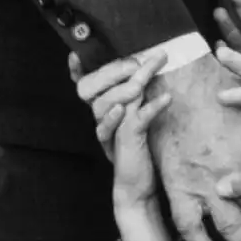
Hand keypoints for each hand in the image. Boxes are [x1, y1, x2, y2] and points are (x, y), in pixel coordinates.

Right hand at [68, 51, 168, 169]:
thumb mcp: (134, 118)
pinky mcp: (127, 141)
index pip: (84, 87)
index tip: (75, 54)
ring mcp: (112, 130)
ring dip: (131, 86)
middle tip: (138, 60)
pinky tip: (166, 98)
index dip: (77, 72)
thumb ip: (134, 97)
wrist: (136, 185)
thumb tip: (149, 68)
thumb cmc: (137, 148)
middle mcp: (102, 118)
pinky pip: (137, 120)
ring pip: (112, 102)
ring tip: (147, 75)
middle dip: (113, 71)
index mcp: (102, 110)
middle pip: (94, 89)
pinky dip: (152, 107)